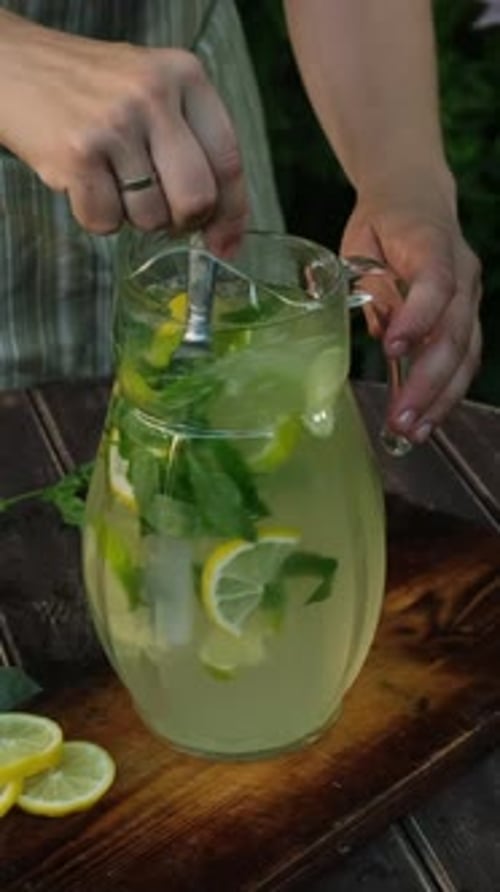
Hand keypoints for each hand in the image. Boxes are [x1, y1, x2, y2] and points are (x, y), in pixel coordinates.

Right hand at [0, 14, 247, 254]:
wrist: (14, 67)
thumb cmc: (91, 91)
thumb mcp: (153, 93)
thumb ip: (194, 146)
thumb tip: (224, 232)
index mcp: (185, 75)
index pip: (228, 160)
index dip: (232, 213)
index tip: (226, 244)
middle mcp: (154, 95)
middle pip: (197, 199)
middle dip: (182, 222)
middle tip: (162, 213)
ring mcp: (116, 123)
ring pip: (151, 218)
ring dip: (133, 217)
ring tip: (111, 180)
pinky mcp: (78, 154)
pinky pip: (106, 222)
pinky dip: (96, 216)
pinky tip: (85, 182)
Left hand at [340, 176, 481, 441]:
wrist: (416, 198)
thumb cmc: (382, 224)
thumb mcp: (361, 244)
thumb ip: (369, 285)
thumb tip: (374, 330)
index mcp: (432, 245)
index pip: (435, 284)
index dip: (418, 318)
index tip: (392, 350)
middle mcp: (463, 275)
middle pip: (455, 333)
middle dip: (427, 382)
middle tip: (400, 418)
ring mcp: (471, 299)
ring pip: (466, 354)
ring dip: (440, 399)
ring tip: (412, 433)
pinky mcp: (468, 320)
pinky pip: (464, 361)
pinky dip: (445, 394)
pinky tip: (426, 421)